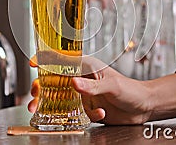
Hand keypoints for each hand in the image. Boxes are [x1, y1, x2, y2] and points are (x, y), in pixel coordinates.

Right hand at [28, 56, 154, 124]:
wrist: (143, 107)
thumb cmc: (130, 89)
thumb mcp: (111, 85)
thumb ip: (92, 86)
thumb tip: (73, 83)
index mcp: (86, 67)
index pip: (63, 60)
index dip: (46, 60)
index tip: (33, 63)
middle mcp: (82, 80)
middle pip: (55, 82)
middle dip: (41, 89)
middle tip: (33, 97)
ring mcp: (83, 95)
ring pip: (60, 99)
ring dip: (50, 105)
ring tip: (39, 111)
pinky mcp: (87, 109)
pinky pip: (77, 113)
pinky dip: (87, 116)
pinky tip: (101, 114)